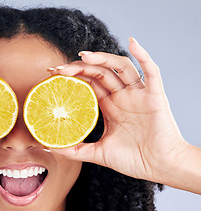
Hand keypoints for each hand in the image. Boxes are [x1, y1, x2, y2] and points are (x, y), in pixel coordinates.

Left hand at [47, 38, 189, 184]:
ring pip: (120, 67)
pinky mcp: (154, 96)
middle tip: (59, 68)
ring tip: (83, 56)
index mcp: (109, 106)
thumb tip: (50, 147)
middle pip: (99, 73)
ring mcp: (138, 95)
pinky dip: (143, 55)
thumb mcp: (98, 153)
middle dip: (79, 67)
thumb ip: (75, 150)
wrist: (160, 168)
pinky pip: (151, 71)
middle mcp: (122, 97)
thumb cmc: (133, 160)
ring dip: (102, 58)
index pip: (88, 84)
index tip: (52, 74)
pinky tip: (132, 42)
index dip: (71, 76)